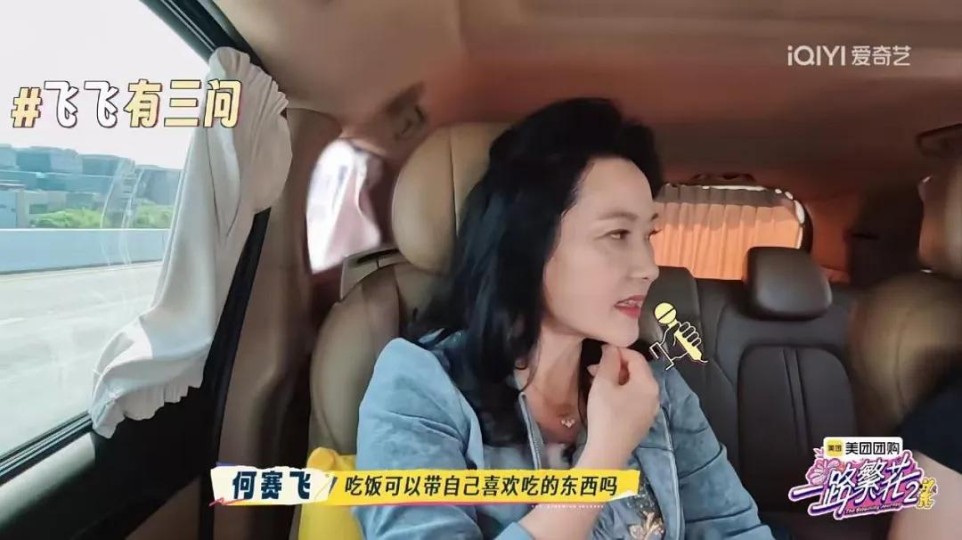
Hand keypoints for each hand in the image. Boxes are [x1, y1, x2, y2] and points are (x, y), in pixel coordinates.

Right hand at [583, 345, 659, 467]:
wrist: (608, 451)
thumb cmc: (605, 415)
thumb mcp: (603, 384)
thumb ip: (608, 361)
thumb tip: (611, 348)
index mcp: (648, 383)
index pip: (636, 357)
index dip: (618, 350)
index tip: (600, 351)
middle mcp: (655, 395)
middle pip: (636, 371)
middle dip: (615, 366)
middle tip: (593, 369)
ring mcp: (651, 410)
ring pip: (634, 385)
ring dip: (616, 379)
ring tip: (596, 381)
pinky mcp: (643, 421)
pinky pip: (634, 399)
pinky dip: (621, 392)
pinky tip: (605, 397)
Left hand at [655, 322, 703, 367]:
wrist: (669, 353)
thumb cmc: (668, 343)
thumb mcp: (669, 334)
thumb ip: (673, 328)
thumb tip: (679, 323)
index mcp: (681, 330)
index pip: (686, 325)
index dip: (685, 326)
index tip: (680, 330)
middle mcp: (686, 334)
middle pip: (692, 329)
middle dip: (689, 331)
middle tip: (683, 335)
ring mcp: (689, 339)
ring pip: (695, 334)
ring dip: (692, 336)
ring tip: (687, 340)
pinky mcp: (692, 345)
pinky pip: (697, 341)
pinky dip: (696, 341)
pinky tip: (692, 343)